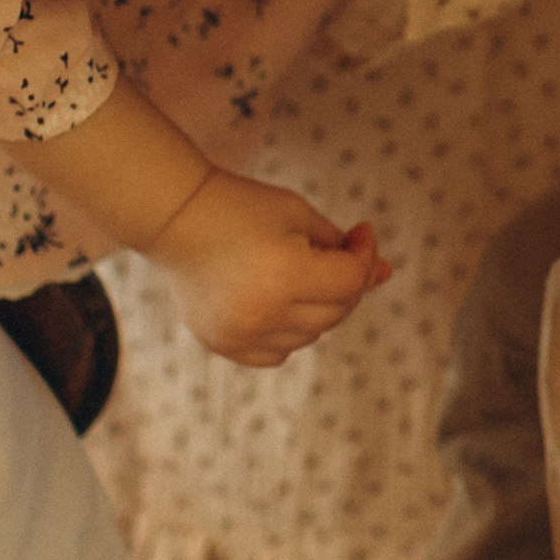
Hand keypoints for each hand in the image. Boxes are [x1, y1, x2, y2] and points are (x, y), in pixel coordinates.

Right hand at [152, 167, 392, 366]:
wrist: (175, 218)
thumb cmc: (242, 208)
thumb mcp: (299, 216)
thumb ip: (343, 250)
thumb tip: (385, 275)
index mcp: (286, 276)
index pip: (352, 280)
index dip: (365, 255)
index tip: (361, 232)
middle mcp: (264, 314)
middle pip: (337, 311)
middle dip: (345, 281)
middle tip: (333, 249)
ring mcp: (241, 335)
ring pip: (312, 333)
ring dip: (318, 306)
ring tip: (292, 269)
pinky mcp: (224, 345)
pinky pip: (279, 351)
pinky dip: (288, 330)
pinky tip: (274, 297)